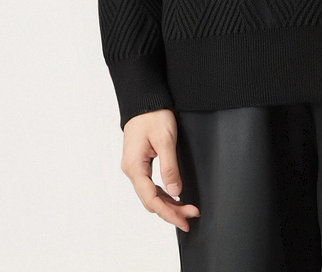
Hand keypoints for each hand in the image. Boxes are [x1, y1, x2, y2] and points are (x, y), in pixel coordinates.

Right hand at [120, 109, 200, 232]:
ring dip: (167, 203)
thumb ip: (170, 168)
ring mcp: (133, 167)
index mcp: (135, 166)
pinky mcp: (138, 163)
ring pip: (150, 194)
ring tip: (186, 209)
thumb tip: (175, 193)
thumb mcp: (165, 140)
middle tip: (191, 216)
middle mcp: (131, 170)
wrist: (144, 100)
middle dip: (171, 211)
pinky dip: (162, 193)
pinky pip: (149, 185)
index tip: (185, 220)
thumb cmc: (153, 115)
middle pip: (150, 201)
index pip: (152, 199)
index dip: (169, 213)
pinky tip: (174, 197)